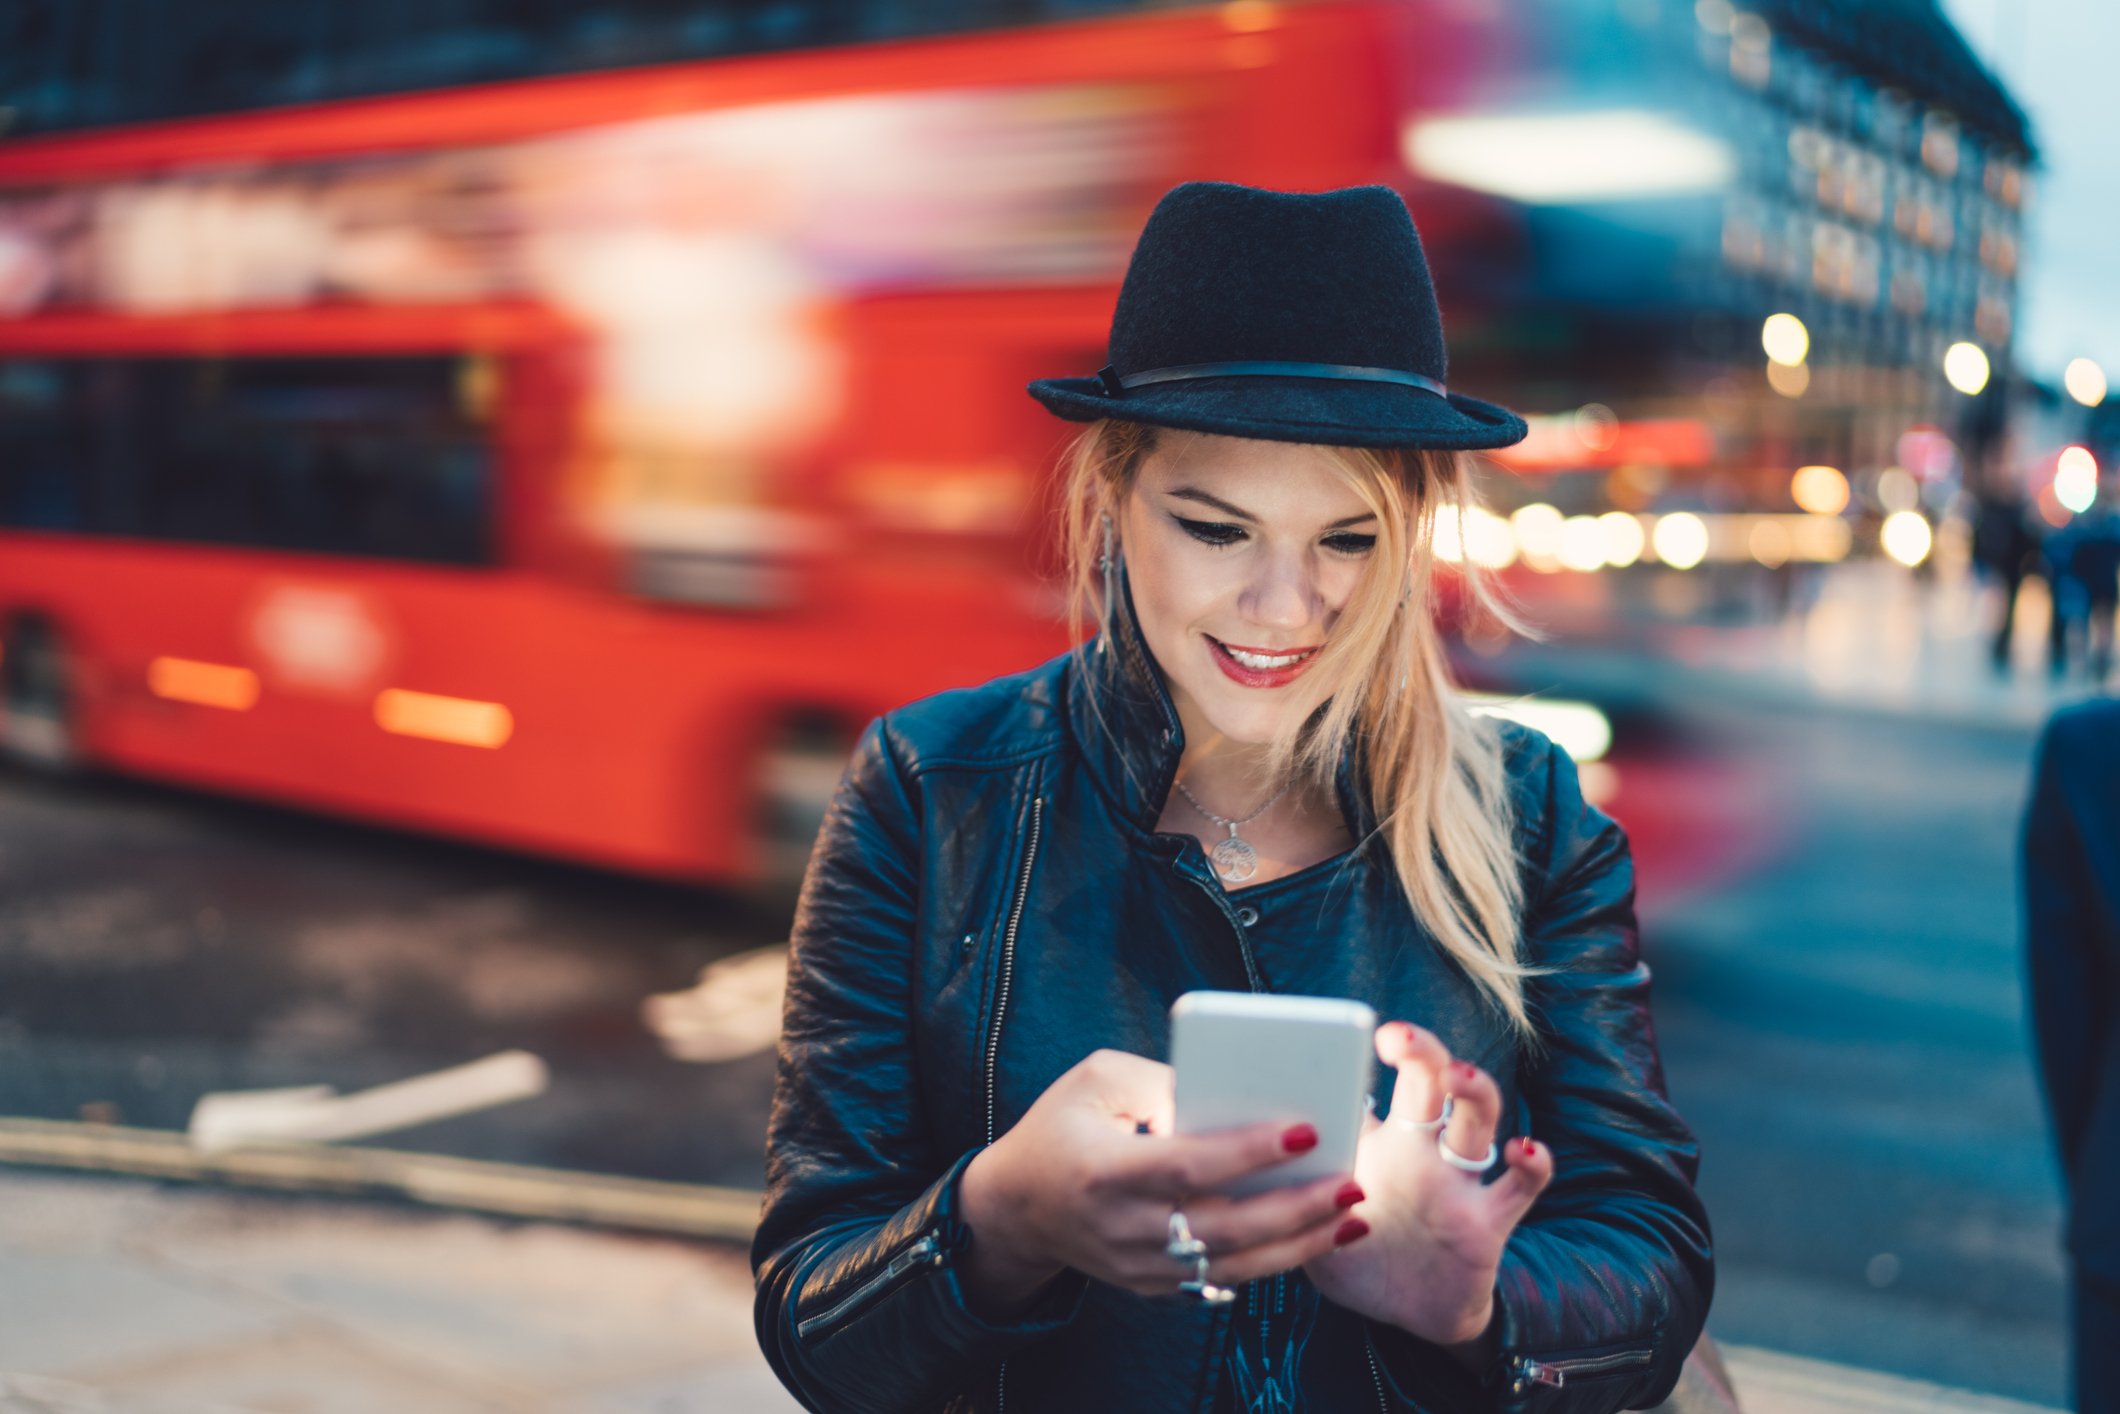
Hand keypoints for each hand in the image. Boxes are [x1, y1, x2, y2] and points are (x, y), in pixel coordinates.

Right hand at [957, 1049, 1371, 1313]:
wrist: (1015, 1206)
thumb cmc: (1062, 1125)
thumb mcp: (1097, 1080)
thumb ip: (1163, 1080)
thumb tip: (1235, 1090)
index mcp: (1102, 1171)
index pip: (1187, 1165)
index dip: (1248, 1151)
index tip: (1306, 1129)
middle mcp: (1120, 1228)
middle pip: (1221, 1226)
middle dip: (1295, 1206)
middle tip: (1352, 1182)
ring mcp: (1136, 1266)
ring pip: (1231, 1263)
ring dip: (1299, 1244)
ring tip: (1353, 1215)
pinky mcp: (1151, 1286)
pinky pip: (1222, 1278)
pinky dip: (1274, 1261)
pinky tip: (1318, 1239)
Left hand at [1302, 1022, 1552, 1346]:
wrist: (1403, 1314)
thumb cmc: (1352, 1254)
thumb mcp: (1310, 1221)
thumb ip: (1289, 1189)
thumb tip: (1248, 1149)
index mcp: (1371, 1142)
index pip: (1366, 1083)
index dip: (1352, 1058)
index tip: (1333, 1039)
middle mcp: (1418, 1149)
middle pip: (1428, 1082)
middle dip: (1419, 1052)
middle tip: (1396, 1037)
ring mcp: (1457, 1181)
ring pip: (1476, 1120)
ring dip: (1475, 1092)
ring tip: (1460, 1076)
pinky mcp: (1489, 1220)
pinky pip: (1521, 1187)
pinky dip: (1533, 1165)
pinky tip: (1526, 1150)